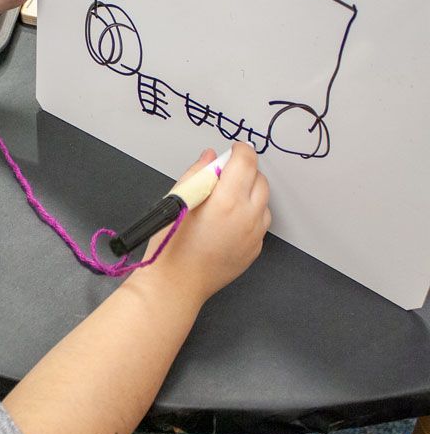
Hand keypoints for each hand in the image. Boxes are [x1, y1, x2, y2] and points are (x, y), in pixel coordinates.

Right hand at [130, 143, 270, 303]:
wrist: (176, 283)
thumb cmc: (170, 243)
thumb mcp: (177, 199)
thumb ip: (196, 173)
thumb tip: (210, 157)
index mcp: (226, 200)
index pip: (246, 161)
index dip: (240, 150)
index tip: (233, 150)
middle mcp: (247, 215)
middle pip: (260, 179)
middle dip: (245, 171)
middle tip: (224, 175)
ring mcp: (254, 234)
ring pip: (263, 202)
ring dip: (249, 194)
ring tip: (225, 201)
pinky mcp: (254, 249)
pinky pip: (259, 223)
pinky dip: (249, 214)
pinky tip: (227, 222)